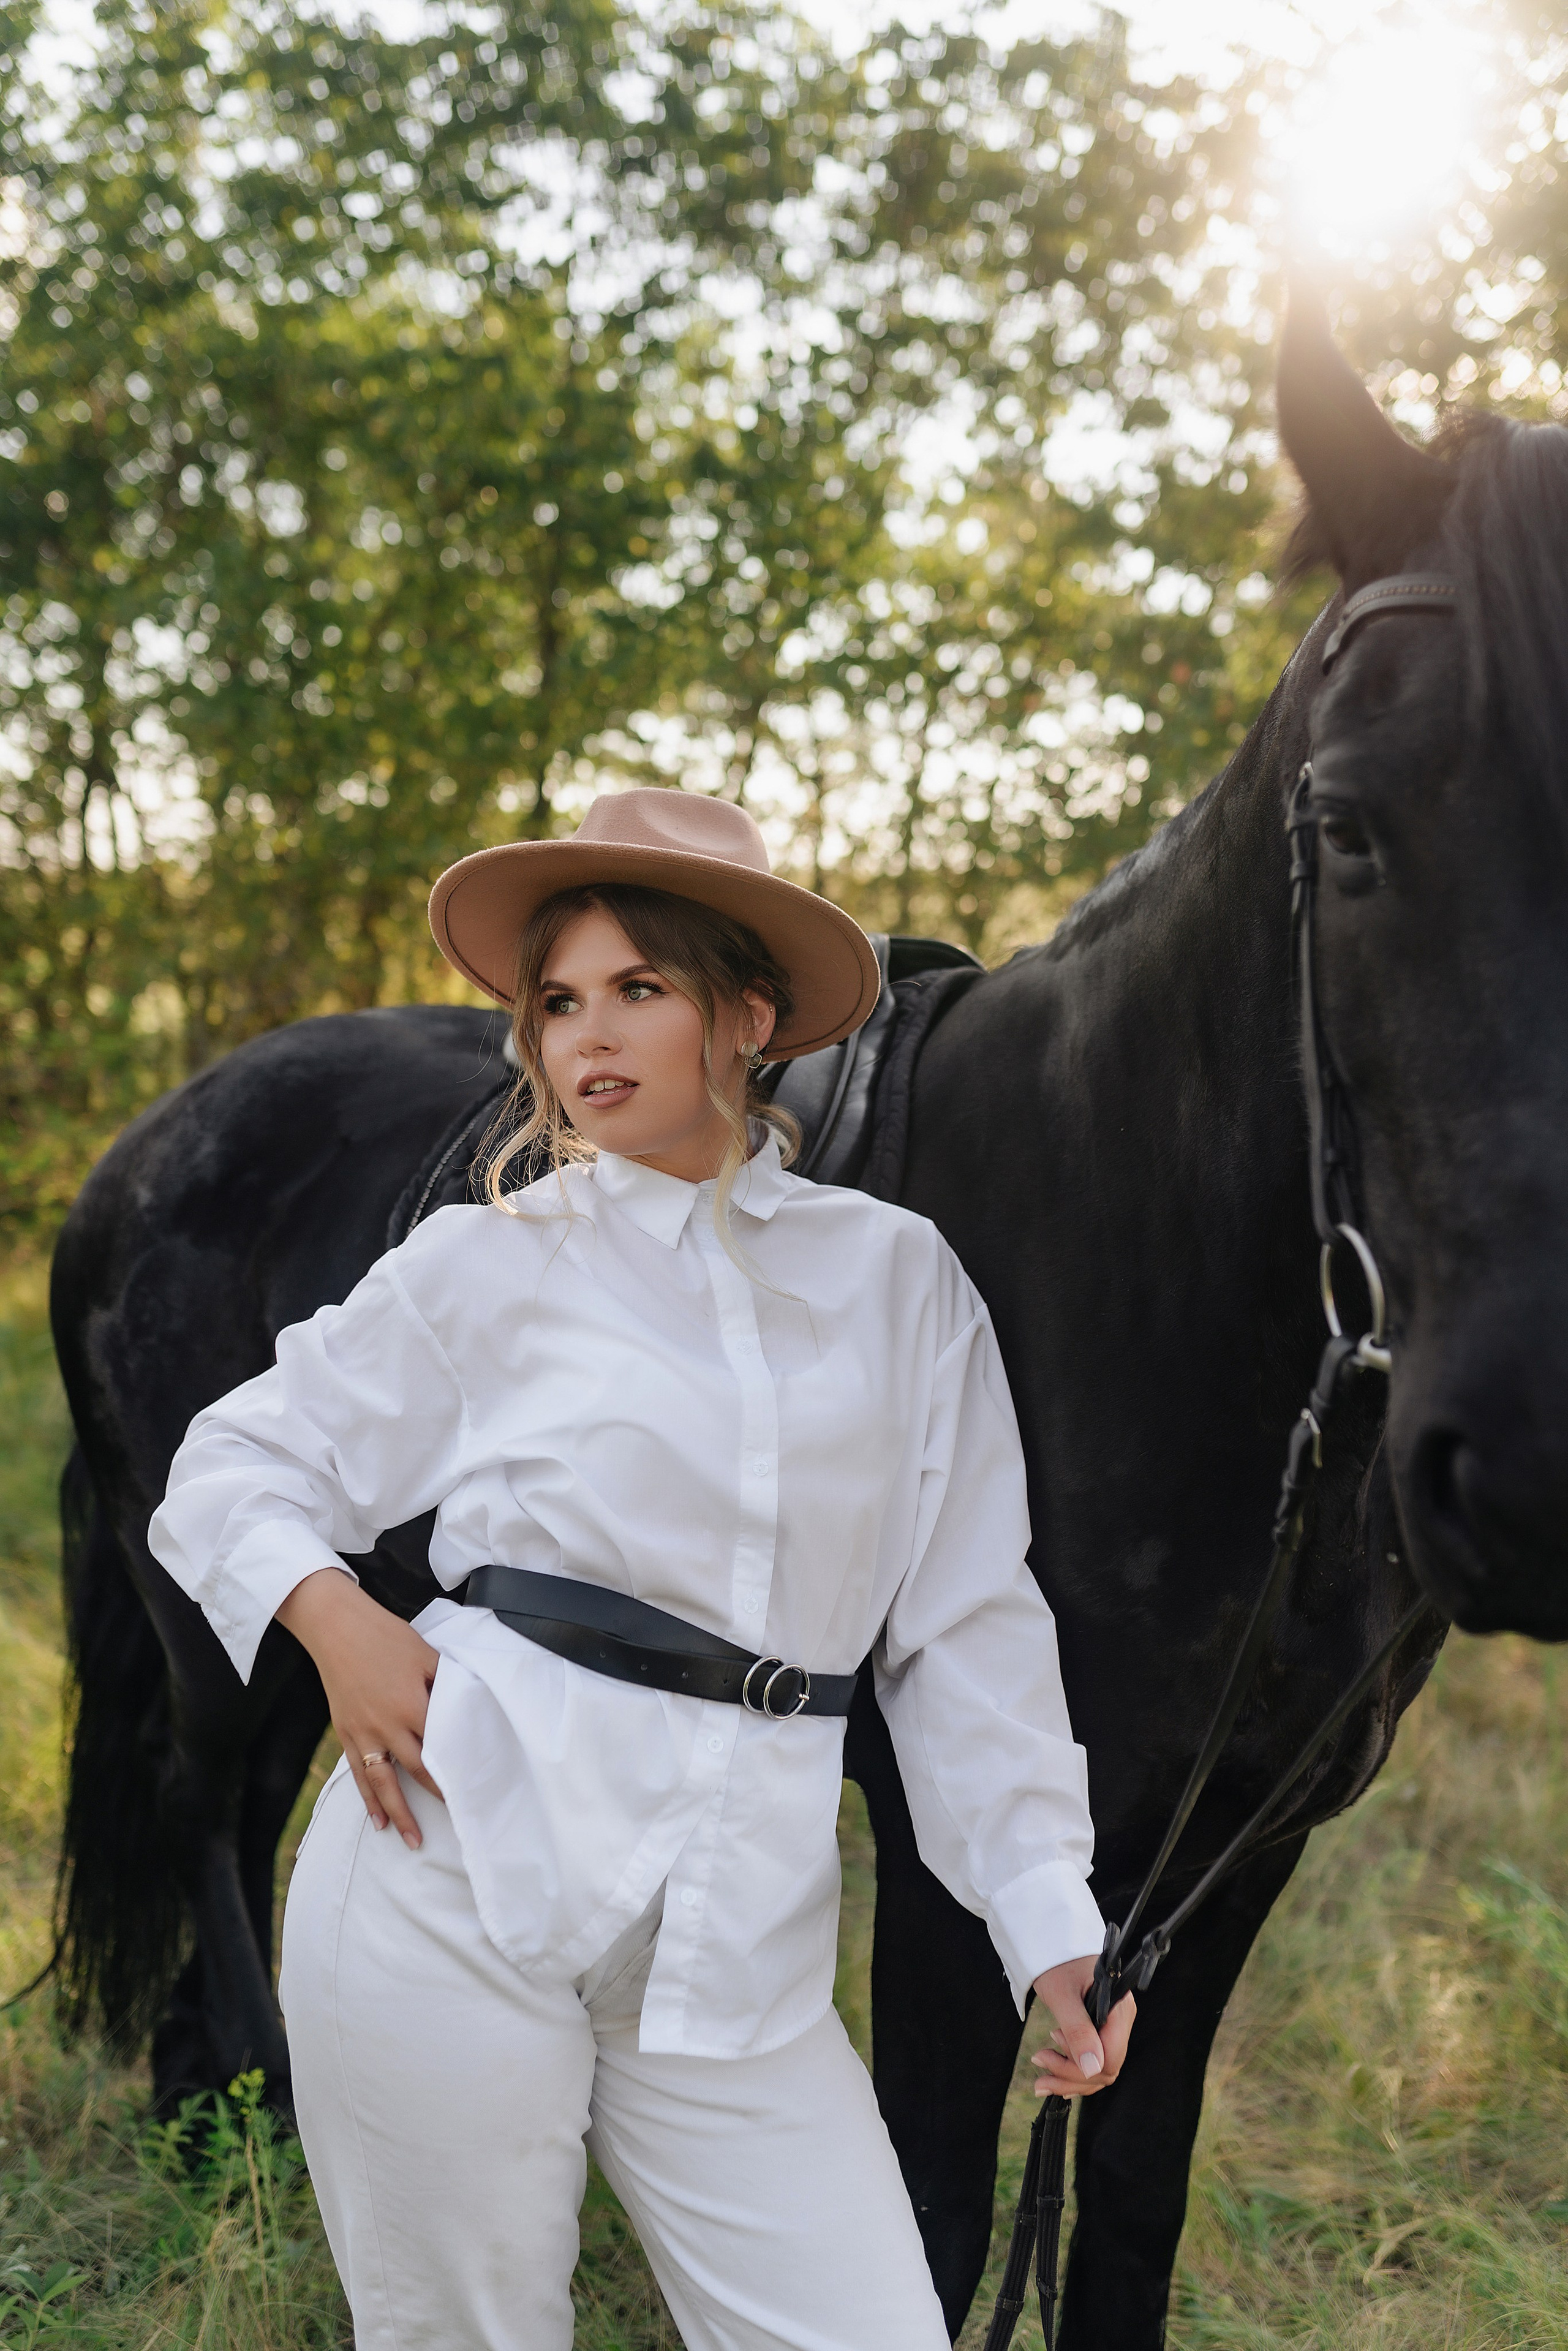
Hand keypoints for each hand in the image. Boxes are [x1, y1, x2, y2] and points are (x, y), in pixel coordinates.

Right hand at [277, 1568, 442, 1847]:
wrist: (336, 1627)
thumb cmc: (385, 1636)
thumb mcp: (425, 1655)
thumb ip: (445, 1683)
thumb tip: (466, 1705)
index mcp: (412, 1706)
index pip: (441, 1746)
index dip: (457, 1768)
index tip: (475, 1788)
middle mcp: (387, 1726)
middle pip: (417, 1771)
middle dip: (437, 1798)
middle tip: (457, 1821)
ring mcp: (363, 1733)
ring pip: (383, 1783)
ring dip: (399, 1813)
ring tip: (413, 1841)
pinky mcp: (346, 1732)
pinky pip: (358, 1773)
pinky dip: (368, 1799)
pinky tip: (378, 1821)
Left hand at [1029, 1953, 1135, 2098]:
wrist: (1054, 1944)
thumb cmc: (1058, 1963)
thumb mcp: (1062, 1995)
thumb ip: (1078, 2030)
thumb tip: (1091, 2069)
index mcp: (1119, 2011)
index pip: (1110, 2059)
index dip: (1082, 2068)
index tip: (1050, 2054)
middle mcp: (1121, 2021)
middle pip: (1105, 2068)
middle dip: (1071, 2075)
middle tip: (1039, 2062)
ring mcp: (1113, 2027)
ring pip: (1099, 2070)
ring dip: (1069, 2076)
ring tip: (1041, 2070)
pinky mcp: (1101, 2030)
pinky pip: (1093, 2061)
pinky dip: (1073, 2070)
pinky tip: (1054, 2071)